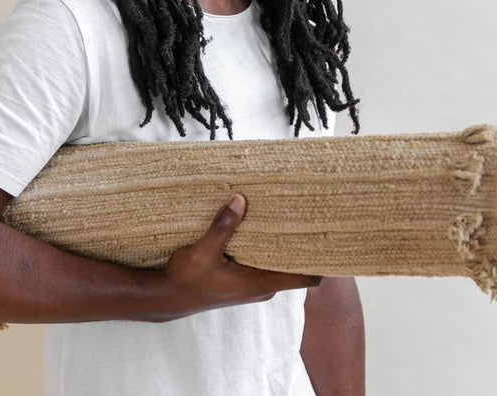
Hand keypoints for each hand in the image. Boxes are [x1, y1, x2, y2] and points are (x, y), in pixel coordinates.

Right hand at [160, 194, 321, 319]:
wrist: (168, 297)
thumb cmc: (185, 280)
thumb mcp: (201, 252)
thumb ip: (221, 227)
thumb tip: (240, 199)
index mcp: (260, 283)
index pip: (308, 278)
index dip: (322, 260)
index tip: (328, 236)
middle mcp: (262, 285)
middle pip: (296, 265)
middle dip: (302, 242)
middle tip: (308, 213)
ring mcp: (253, 283)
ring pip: (279, 262)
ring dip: (282, 242)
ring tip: (286, 213)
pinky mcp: (243, 279)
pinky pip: (265, 261)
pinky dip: (267, 245)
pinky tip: (262, 224)